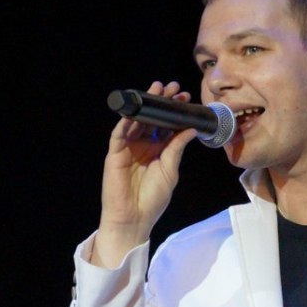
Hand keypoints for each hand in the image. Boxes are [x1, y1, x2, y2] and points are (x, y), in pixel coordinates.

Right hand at [92, 80, 196, 266]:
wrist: (134, 219)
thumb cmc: (152, 199)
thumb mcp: (170, 170)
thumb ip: (177, 148)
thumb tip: (191, 128)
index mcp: (157, 150)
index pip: (166, 125)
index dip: (175, 111)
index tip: (186, 98)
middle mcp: (142, 146)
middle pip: (152, 119)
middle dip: (161, 102)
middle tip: (173, 88)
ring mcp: (128, 148)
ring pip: (136, 121)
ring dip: (145, 105)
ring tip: (157, 90)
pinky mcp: (115, 154)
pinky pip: (119, 134)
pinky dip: (126, 121)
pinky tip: (136, 111)